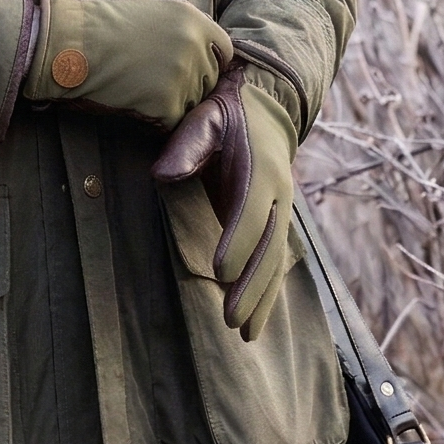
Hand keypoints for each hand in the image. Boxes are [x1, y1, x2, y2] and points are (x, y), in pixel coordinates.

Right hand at [23, 0, 231, 127]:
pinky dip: (156, 118)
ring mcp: (183, 76)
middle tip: (157, 83)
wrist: (72, 44)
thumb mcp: (153, 11)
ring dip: (173, 103)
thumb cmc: (103, 26)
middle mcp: (195, 46)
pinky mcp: (167, 104)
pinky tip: (134, 102)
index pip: (224, 51)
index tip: (193, 70)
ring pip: (192, 103)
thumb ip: (184, 29)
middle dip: (191, 85)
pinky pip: (172, 121)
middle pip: (209, 80)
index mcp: (194, 20)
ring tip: (141, 89)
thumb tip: (204, 49)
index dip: (209, 63)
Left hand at [150, 62, 300, 340]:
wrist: (267, 108)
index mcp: (261, 168)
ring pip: (276, 262)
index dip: (239, 240)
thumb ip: (188, 144)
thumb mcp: (206, 117)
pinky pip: (274, 264)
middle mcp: (278, 194)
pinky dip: (266, 294)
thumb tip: (162, 174)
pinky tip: (253, 325)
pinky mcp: (275, 225)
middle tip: (231, 319)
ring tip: (245, 335)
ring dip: (262, 299)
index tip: (221, 271)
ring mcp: (280, 212)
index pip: (251, 210)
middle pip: (269, 246)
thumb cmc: (228, 113)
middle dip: (252, 284)